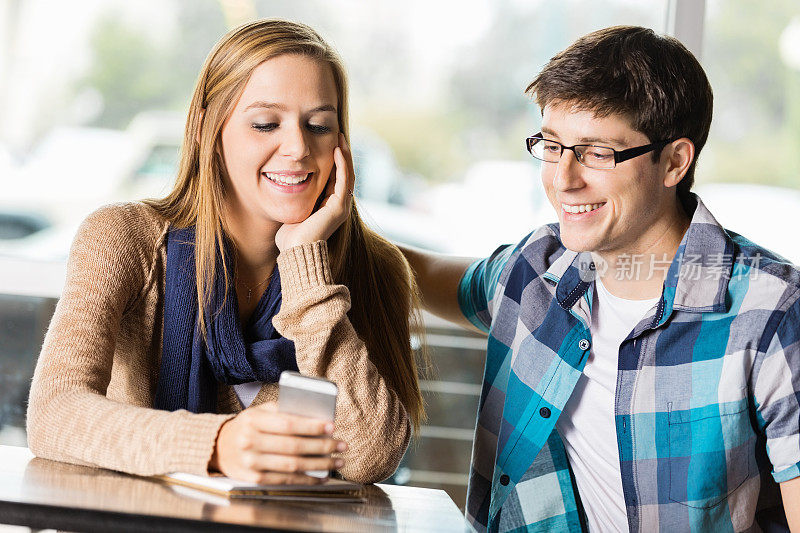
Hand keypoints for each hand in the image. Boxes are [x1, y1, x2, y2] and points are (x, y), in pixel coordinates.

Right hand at [209, 403, 347, 483]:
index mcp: (254, 421)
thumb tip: (316, 417)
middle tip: (341, 445)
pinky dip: (306, 479)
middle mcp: (251, 442)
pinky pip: (286, 480)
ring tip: (337, 461)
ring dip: (320, 464)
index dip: (312, 426)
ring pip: (293, 466)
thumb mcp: (260, 412)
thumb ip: (284, 411)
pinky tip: (321, 476)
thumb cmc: (247, 426)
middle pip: (294, 446)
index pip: (289, 424)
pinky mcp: (255, 479)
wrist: (219, 447)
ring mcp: (252, 463)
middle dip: (322, 446)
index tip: (331, 426)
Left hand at [275, 133, 354, 251]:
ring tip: (340, 138)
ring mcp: (341, 206)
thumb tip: (283, 184)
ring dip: (344, 155)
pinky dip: (342, 165)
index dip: (334, 161)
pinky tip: (338, 150)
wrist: (295, 252)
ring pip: (347, 175)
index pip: (336, 179)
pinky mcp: (339, 207)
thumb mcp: (293, 210)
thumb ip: (296, 198)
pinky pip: (344, 181)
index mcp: (330, 207)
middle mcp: (339, 205)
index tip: (330, 144)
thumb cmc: (290, 237)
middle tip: (338, 137)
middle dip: (342, 155)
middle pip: (345, 174)